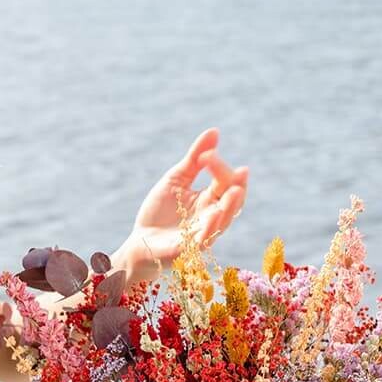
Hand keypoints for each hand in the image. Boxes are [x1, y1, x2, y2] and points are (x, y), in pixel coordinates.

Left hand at [114, 128, 248, 286]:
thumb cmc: (160, 211)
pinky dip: (211, 226)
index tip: (206, 155)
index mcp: (210, 200)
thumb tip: (215, 132)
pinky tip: (214, 213)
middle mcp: (212, 217)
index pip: (224, 182)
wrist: (141, 240)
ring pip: (224, 221)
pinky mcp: (190, 249)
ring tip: (233, 190)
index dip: (219, 167)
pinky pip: (205, 239)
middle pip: (233, 202)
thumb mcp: (177, 179)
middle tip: (241, 172)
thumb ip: (195, 158)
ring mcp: (203, 234)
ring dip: (230, 206)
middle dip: (237, 187)